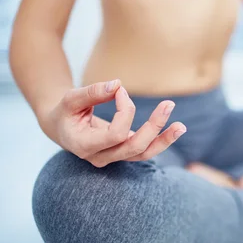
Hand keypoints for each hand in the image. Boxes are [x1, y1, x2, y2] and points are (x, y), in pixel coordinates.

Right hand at [41, 80, 186, 167]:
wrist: (61, 127)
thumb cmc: (65, 111)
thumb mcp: (71, 99)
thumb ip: (92, 92)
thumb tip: (117, 84)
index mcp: (84, 146)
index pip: (115, 134)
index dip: (125, 111)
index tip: (120, 90)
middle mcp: (100, 157)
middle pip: (134, 147)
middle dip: (154, 126)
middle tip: (169, 104)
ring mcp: (113, 157)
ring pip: (143, 154)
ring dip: (164, 140)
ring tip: (182, 126)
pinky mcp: (123, 152)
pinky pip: (145, 150)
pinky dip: (161, 140)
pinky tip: (176, 128)